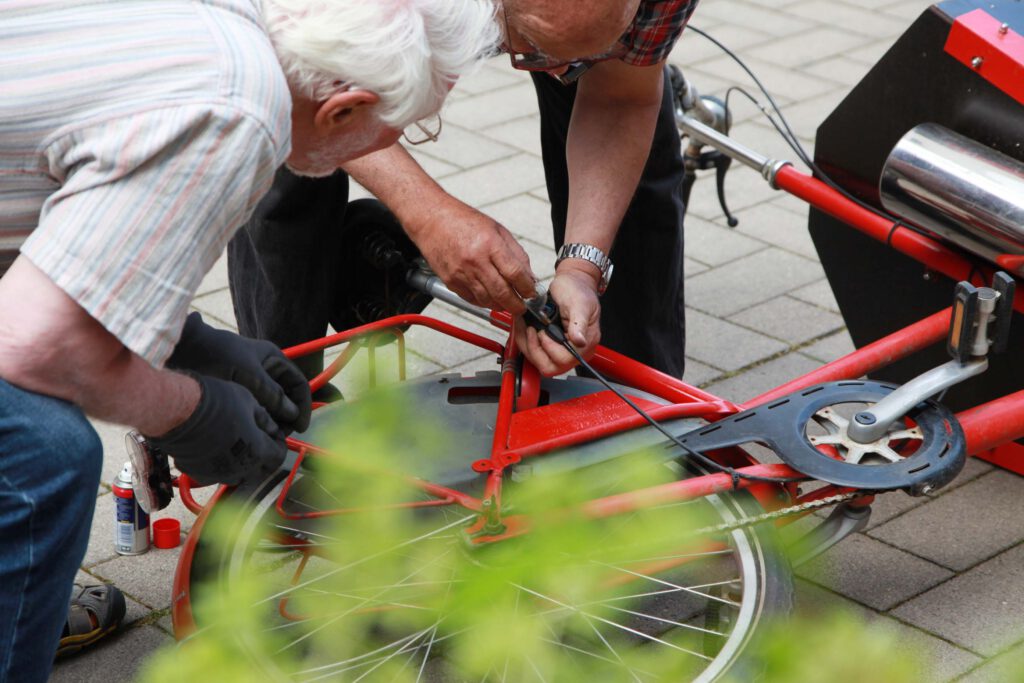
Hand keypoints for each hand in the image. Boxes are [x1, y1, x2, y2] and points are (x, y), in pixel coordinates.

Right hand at [146, 374, 286, 485]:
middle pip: (260, 469)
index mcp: (258, 452)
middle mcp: (240, 469)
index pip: (278, 456)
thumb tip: (272, 427)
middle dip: (262, 455)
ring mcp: (218, 474)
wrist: (178, 410)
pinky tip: (214, 449)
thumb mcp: (249, 402)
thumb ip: (264, 420)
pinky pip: (215, 474)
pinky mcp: (198, 474)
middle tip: (256, 438)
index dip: (278, 444)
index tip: (273, 434)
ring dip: (241, 463)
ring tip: (234, 443)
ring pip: (237, 474)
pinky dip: (218, 465)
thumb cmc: (216, 402)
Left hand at [167, 313, 311, 433]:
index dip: (303, 406)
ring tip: (267, 437)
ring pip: (270, 407)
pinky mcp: (236, 394)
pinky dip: (256, 422)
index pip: (299, 384)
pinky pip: (253, 411)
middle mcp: (265, 372)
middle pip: (286, 399)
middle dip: (287, 418)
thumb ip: (272, 394)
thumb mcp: (249, 374)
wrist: (181, 350)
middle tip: (281, 437)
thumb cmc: (217, 355)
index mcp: (273, 360)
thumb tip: (293, 414)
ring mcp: (250, 383)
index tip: (300, 427)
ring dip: (272, 422)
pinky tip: (252, 432)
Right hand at [409, 198, 536, 313]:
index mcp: (490, 244)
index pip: (515, 273)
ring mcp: (461, 273)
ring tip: (507, 303)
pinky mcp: (451, 281)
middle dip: (516, 305)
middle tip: (522, 307)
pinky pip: (472, 299)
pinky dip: (484, 302)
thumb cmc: (464, 221)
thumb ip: (516, 253)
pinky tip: (490, 298)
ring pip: (487, 300)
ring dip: (500, 306)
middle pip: (502, 292)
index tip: (531, 293)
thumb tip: (529, 276)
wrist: (432, 220)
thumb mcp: (497, 229)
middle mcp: (475, 260)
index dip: (527, 288)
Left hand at [514, 265, 600, 375]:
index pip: (563, 360)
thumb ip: (579, 323)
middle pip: (549, 366)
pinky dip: (525, 341)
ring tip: (524, 326)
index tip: (543, 331)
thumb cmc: (578, 290)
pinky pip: (534, 353)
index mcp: (585, 343)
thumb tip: (580, 341)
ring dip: (527, 344)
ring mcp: (561, 349)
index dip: (548, 347)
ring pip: (539, 362)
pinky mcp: (550, 345)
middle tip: (530, 330)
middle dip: (534, 349)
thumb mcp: (579, 303)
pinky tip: (524, 327)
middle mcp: (574, 351)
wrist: (572, 281)